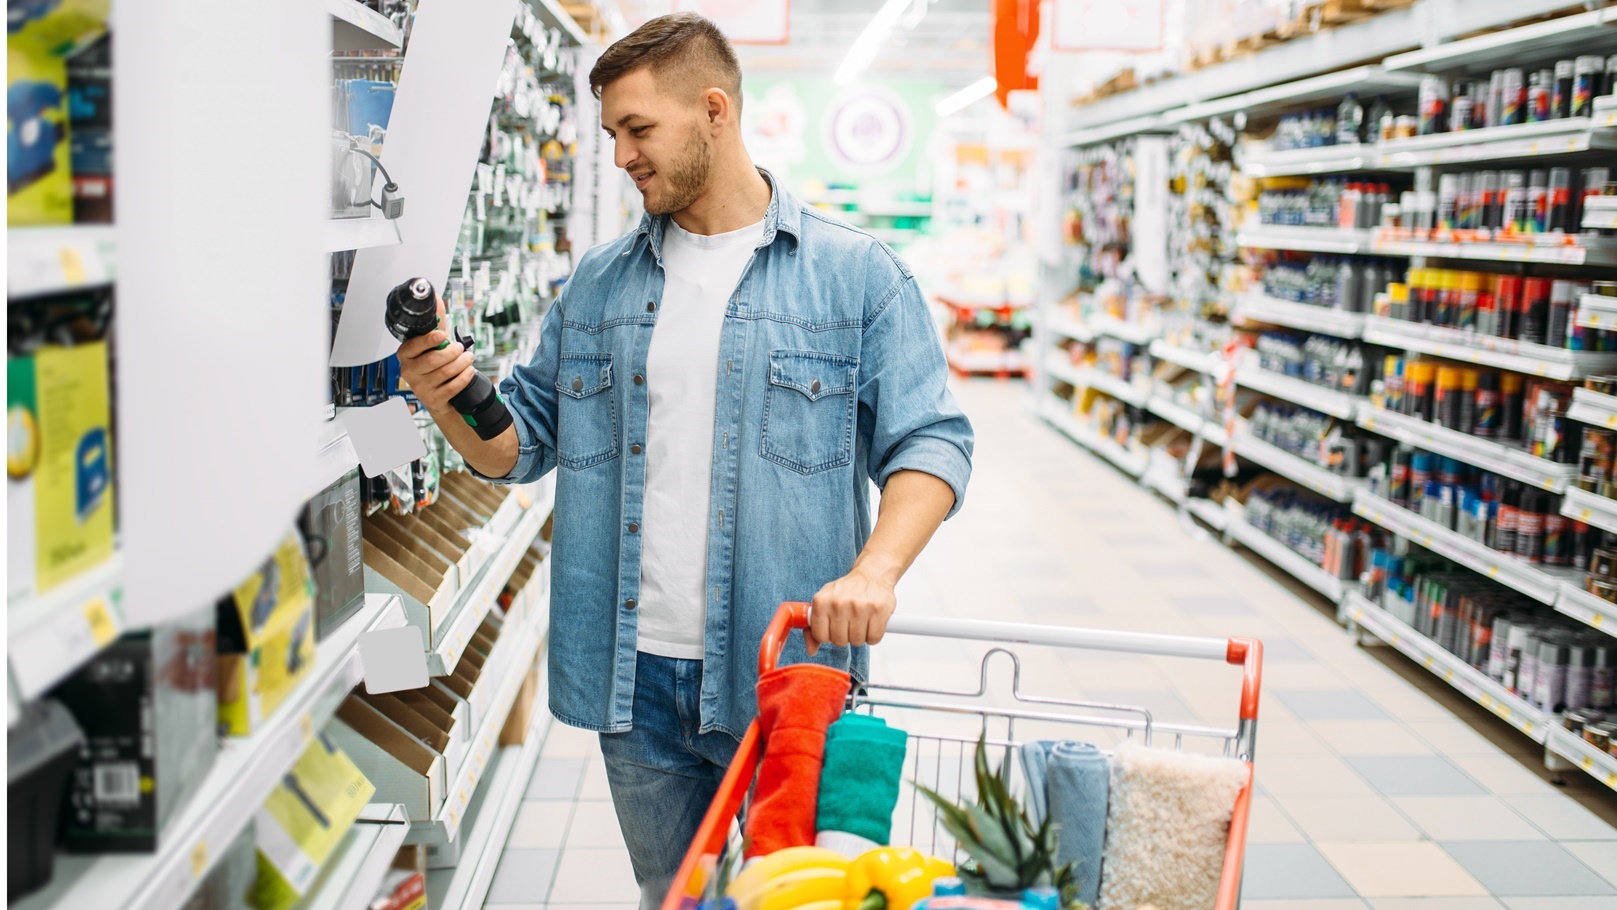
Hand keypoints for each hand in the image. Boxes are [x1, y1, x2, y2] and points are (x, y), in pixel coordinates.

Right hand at [396, 294, 476, 414]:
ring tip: (468, 357)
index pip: (413, 346)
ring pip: (445, 372)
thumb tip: (435, 298)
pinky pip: (453, 387)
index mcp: (406, 354)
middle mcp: (409, 371)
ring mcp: (420, 387)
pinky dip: (464, 377)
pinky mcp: (433, 399)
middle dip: (452, 352)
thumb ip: (435, 323)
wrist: (438, 396)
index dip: (429, 340)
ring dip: (462, 363)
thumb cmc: (434, 365)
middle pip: (433, 359)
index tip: (442, 335)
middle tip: (461, 348)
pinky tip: (469, 370)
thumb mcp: (433, 343)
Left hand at [806, 568, 895, 655]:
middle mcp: (839, 603)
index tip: (834, 628)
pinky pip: (874, 638)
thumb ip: (814, 627)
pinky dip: (873, 635)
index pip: (821, 636)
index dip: (829, 636)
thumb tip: (811, 650)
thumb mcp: (824, 603)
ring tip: (861, 622)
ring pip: (857, 641)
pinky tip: (871, 623)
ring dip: (860, 636)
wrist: (871, 575)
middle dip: (845, 636)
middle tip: (849, 624)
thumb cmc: (846, 590)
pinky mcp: (878, 610)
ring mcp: (859, 606)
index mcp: (821, 601)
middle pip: (839, 641)